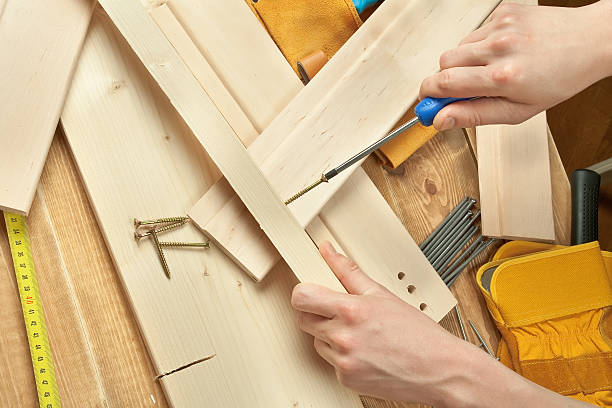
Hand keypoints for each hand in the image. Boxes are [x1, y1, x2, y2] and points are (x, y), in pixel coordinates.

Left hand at [291, 241, 466, 404]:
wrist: (439, 369)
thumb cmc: (417, 333)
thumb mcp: (382, 294)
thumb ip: (348, 271)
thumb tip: (328, 251)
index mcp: (350, 310)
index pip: (301, 297)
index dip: (303, 293)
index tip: (311, 292)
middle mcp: (343, 337)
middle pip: (303, 320)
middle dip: (316, 313)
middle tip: (338, 312)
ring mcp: (343, 361)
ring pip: (317, 342)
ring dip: (330, 336)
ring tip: (359, 333)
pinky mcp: (346, 379)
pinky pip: (331, 362)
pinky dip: (343, 356)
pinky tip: (364, 351)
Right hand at [419, 1, 611, 129]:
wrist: (589, 42)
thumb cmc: (559, 78)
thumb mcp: (518, 111)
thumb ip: (474, 115)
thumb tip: (442, 120)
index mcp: (502, 77)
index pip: (445, 84)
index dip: (428, 95)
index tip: (425, 103)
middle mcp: (499, 48)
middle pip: (444, 63)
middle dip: (445, 79)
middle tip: (458, 90)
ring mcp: (500, 27)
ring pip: (458, 47)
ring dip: (465, 62)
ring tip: (490, 69)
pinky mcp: (503, 11)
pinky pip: (475, 32)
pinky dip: (480, 45)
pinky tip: (501, 51)